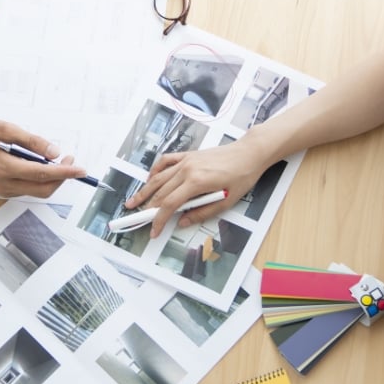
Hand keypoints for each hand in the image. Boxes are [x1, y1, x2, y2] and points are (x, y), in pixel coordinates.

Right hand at [0, 119, 87, 197]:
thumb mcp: (5, 129)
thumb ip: (31, 141)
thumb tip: (53, 152)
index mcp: (5, 168)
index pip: (43, 174)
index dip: (65, 172)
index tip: (80, 170)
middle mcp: (6, 184)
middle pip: (44, 189)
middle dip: (62, 177)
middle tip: (70, 160)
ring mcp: (4, 189)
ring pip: (37, 191)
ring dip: (53, 179)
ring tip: (58, 161)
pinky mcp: (4, 189)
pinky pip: (29, 188)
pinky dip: (41, 179)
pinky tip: (43, 166)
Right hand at [127, 139, 267, 237]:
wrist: (249, 153)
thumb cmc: (241, 176)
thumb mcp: (226, 202)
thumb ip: (202, 212)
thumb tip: (183, 222)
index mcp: (196, 182)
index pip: (169, 204)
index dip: (159, 219)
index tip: (154, 230)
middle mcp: (187, 170)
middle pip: (160, 192)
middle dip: (148, 207)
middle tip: (138, 218)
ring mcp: (186, 160)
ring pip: (159, 177)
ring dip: (145, 190)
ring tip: (134, 200)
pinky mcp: (188, 155)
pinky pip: (166, 161)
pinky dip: (156, 170)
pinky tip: (150, 178)